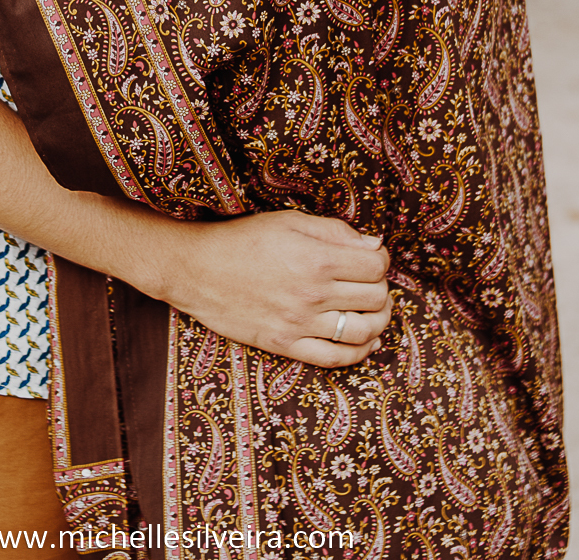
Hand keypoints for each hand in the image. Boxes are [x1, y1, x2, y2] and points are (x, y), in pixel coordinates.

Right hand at [152, 210, 391, 366]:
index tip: (372, 256)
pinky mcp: (285, 345)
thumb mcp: (289, 220)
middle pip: (375, 298)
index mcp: (316, 258)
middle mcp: (312, 294)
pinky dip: (359, 351)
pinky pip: (336, 358)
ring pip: (364, 331)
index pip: (375, 266)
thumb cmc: (243, 238)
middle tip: (371, 282)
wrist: (197, 269)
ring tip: (375, 310)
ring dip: (379, 320)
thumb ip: (335, 231)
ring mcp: (299, 323)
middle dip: (382, 288)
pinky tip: (363, 339)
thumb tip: (374, 245)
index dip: (381, 259)